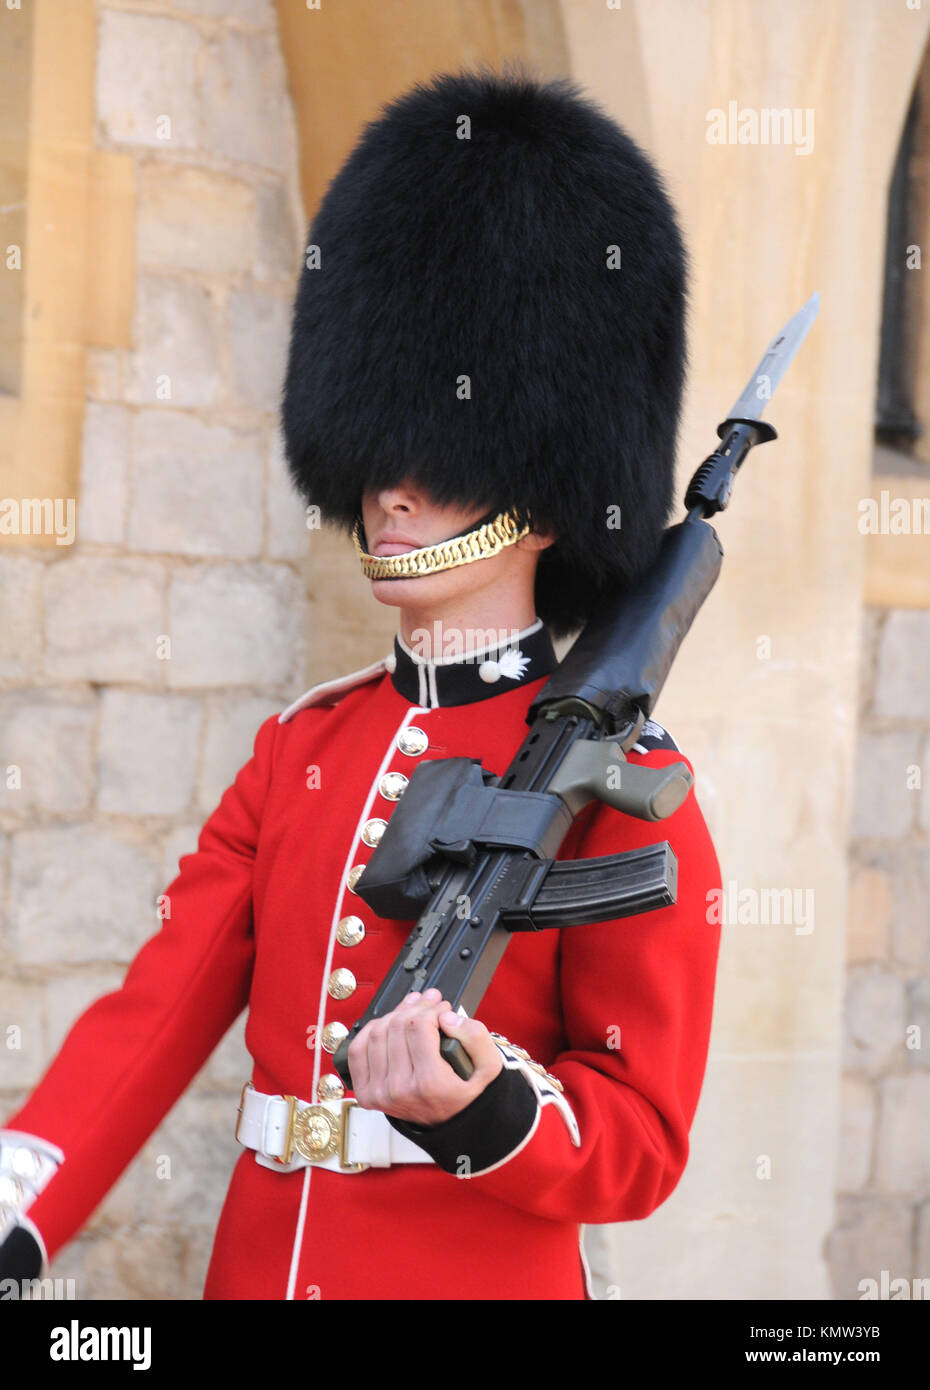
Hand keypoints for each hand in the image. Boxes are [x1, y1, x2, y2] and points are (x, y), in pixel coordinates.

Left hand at [346, 988, 503, 1126]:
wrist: (452, 1124)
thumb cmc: (467, 1094)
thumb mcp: (489, 1067)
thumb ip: (476, 1037)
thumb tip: (446, 1017)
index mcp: (430, 1083)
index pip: (419, 1026)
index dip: (431, 1009)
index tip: (442, 1008)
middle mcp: (400, 1090)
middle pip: (397, 1026)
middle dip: (415, 1007)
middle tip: (429, 1003)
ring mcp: (380, 1093)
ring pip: (377, 1033)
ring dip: (394, 1014)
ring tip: (412, 1010)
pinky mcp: (367, 1093)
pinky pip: (358, 1051)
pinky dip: (370, 1031)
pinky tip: (387, 1024)